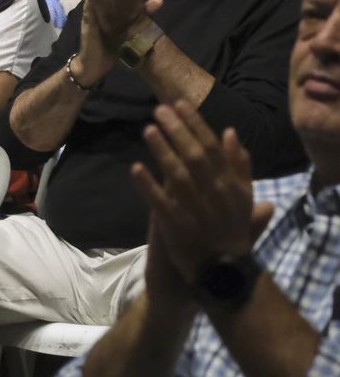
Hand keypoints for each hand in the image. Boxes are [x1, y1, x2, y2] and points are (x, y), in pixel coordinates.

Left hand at [130, 101, 276, 286]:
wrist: (222, 272)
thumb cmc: (230, 230)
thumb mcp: (242, 197)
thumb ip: (240, 166)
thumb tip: (230, 132)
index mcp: (231, 186)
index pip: (212, 147)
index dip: (195, 124)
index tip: (179, 104)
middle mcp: (215, 195)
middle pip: (195, 156)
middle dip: (177, 130)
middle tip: (158, 110)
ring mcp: (195, 211)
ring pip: (177, 175)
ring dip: (163, 151)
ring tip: (147, 129)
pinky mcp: (175, 226)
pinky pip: (159, 202)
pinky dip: (148, 185)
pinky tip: (135, 167)